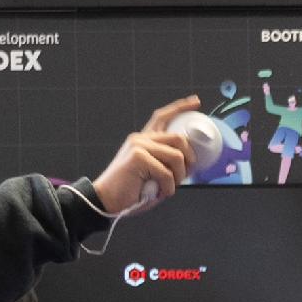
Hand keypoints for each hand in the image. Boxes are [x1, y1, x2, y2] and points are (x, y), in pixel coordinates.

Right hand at [94, 95, 204, 216]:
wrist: (106, 200)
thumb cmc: (130, 191)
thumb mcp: (152, 173)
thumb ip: (166, 162)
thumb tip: (189, 163)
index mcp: (144, 140)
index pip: (163, 116)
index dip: (180, 107)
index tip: (196, 101)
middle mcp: (141, 138)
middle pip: (179, 138)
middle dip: (189, 159)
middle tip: (184, 175)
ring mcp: (139, 145)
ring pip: (177, 156)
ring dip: (179, 176)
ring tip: (168, 187)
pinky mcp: (138, 157)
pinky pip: (166, 172)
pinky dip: (168, 187)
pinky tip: (160, 192)